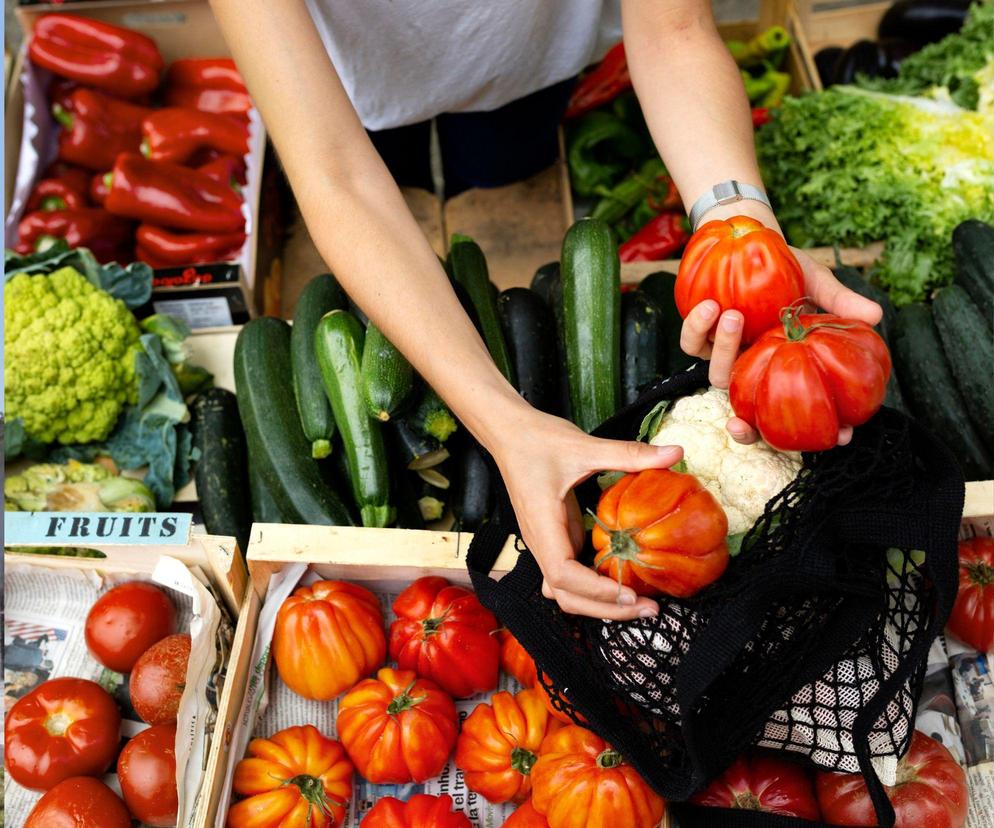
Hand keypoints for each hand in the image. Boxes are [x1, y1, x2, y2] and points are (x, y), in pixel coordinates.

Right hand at [489, 409, 682, 620]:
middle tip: (649, 609)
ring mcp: (546, 544)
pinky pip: (570, 577)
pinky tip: (621, 582)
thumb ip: (628, 453)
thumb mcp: (585, 446)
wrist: (508, 434)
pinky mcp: (554, 539)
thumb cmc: (538, 440)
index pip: (562, 575)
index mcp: (542, 525)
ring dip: (599, 605)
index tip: (629, 592)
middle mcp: (541, 542)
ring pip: (566, 592)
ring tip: (639, 604)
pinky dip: (593, 589)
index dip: (595, 590)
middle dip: (606, 609)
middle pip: (566, 596)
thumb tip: (675, 453)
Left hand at [680, 246, 882, 444]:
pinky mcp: (699, 337)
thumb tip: (877, 315)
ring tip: (734, 315)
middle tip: (744, 422)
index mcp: (784, 365)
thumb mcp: (817, 284)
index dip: (812, 436)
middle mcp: (755, 367)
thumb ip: (840, 302)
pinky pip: (692, 344)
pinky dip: (697, 327)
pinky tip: (710, 306)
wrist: (750, 243)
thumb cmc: (788, 268)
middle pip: (750, 413)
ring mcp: (726, 356)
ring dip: (725, 351)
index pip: (795, 413)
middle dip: (747, 428)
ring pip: (718, 377)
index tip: (840, 438)